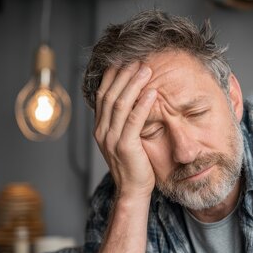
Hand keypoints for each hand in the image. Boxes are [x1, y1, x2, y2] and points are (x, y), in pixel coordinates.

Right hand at [94, 62, 156, 199]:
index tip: (124, 61)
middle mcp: (102, 131)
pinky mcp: (125, 146)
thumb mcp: (125, 140)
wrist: (133, 191)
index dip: (112, 77)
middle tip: (138, 60)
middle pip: (110, 95)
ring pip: (120, 104)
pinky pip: (133, 120)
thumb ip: (125, 123)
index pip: (103, 95)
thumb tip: (134, 102)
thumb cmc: (134, 166)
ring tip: (146, 69)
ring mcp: (111, 138)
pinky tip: (152, 92)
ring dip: (134, 84)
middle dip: (123, 75)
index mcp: (100, 128)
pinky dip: (142, 104)